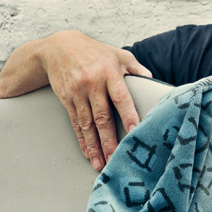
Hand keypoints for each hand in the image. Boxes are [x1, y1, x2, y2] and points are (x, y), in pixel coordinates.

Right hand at [37, 32, 151, 170]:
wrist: (58, 47)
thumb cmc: (94, 52)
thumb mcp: (118, 54)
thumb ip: (136, 69)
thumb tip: (152, 83)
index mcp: (109, 72)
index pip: (120, 97)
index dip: (128, 115)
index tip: (135, 131)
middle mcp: (92, 83)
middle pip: (102, 116)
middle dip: (109, 141)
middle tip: (116, 159)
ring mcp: (77, 92)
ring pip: (87, 124)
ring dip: (94, 146)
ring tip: (100, 164)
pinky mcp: (66, 99)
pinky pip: (75, 123)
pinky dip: (82, 140)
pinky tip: (87, 152)